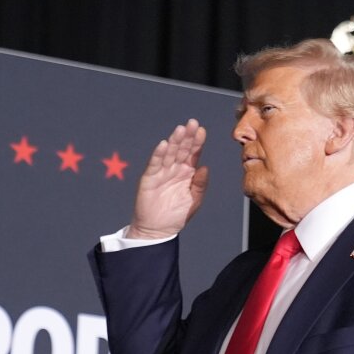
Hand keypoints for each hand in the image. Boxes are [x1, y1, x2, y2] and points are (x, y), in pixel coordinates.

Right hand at [127, 119, 209, 239]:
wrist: (158, 230)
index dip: (197, 142)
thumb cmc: (176, 216)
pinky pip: (155, 164)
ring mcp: (162, 172)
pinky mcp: (149, 178)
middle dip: (186, 136)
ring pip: (169, 153)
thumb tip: (204, 167)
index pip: (193, 154)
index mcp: (187, 173)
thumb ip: (199, 184)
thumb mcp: (194, 201)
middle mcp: (174, 169)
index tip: (201, 130)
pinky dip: (159, 154)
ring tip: (180, 130)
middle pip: (181, 149)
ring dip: (174, 141)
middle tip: (192, 124)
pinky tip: (164, 145)